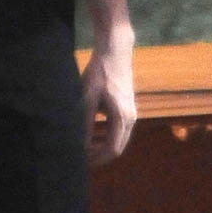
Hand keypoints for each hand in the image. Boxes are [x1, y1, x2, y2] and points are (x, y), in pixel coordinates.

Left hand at [81, 30, 136, 166]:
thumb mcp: (88, 97)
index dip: (97, 158)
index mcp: (122, 117)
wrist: (115, 52)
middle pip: (117, 147)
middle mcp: (131, 118)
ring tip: (84, 147)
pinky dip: (106, 136)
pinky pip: (118, 130)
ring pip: (118, 139)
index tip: (81, 161)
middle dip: (99, 155)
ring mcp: (131, 113)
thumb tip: (80, 143)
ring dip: (102, 145)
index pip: (112, 149)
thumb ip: (86, 121)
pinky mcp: (127, 107)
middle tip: (81, 157)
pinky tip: (92, 133)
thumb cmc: (100, 72)